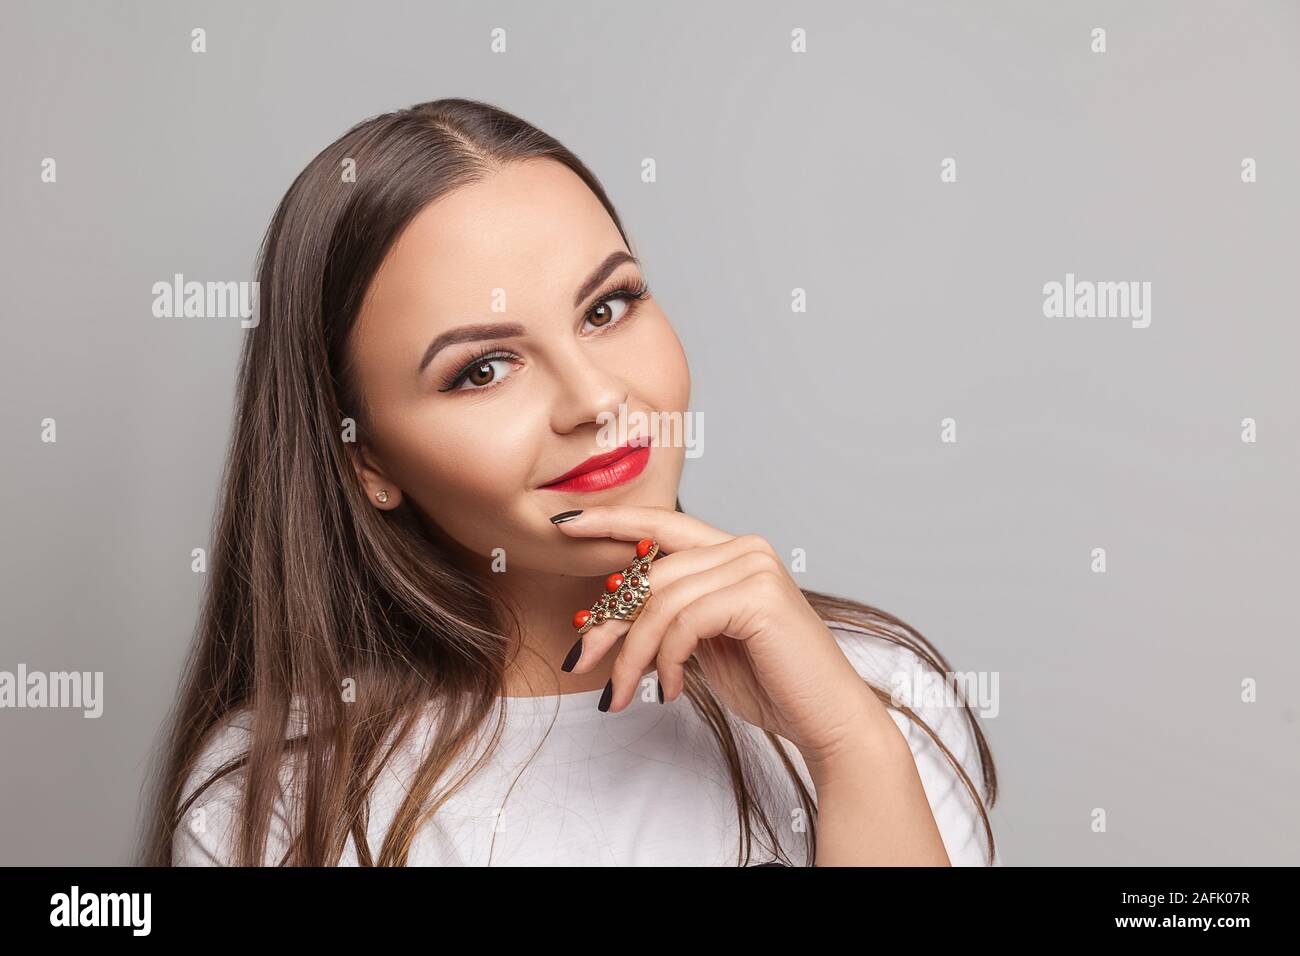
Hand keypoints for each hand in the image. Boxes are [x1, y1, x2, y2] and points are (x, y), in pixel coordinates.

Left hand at [554, 505, 895, 767]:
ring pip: (661, 603)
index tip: (563, 524)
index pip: (661, 524)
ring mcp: (755, 567)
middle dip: (609, 621)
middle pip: (650, 574)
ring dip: (632, 655)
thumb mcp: (704, 642)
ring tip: (623, 693)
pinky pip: (683, 623)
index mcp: (733, 550)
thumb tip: (604, 610)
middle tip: (583, 660)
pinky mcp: (758, 597)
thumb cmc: (769, 683)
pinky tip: (670, 690)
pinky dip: (665, 661)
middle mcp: (745, 548)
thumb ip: (670, 614)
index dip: (610, 520)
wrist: (825, 719)